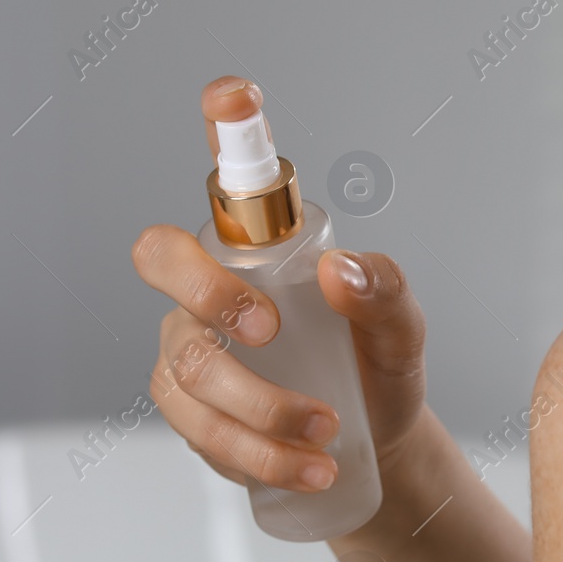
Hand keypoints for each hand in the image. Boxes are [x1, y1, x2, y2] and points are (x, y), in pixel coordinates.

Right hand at [130, 75, 427, 493]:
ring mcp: (187, 348)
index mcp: (262, 248)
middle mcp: (208, 285)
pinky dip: (257, 454)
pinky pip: (199, 430)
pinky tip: (308, 468)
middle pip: (160, 258)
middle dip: (208, 293)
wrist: (371, 451)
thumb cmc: (377, 371)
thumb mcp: (402, 334)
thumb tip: (340, 270)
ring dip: (260, 408)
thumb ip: (387, 293)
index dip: (225, 128)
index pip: (233, 177)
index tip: (236, 94)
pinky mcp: (187, 412)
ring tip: (329, 434)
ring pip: (187, 367)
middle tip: (272, 332)